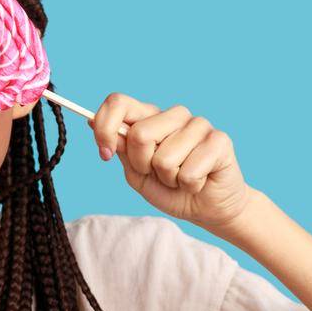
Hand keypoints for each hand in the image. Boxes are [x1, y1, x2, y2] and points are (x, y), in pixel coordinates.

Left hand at [90, 93, 252, 233]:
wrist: (205, 208)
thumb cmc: (170, 189)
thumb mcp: (136, 173)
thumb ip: (120, 149)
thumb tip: (91, 121)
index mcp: (150, 118)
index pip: (118, 102)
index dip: (105, 127)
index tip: (104, 153)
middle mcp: (174, 115)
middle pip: (139, 134)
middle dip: (143, 164)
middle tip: (158, 173)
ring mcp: (198, 124)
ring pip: (164, 158)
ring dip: (169, 178)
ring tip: (181, 178)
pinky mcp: (219, 140)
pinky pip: (189, 171)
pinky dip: (189, 185)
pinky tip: (199, 180)